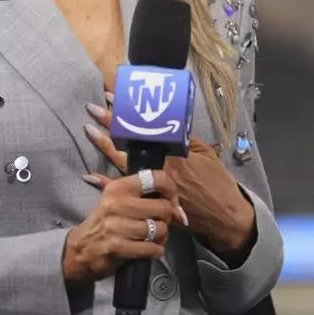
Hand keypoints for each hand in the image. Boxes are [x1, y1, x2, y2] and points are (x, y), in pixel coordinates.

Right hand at [62, 168, 185, 282]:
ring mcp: (116, 226)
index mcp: (118, 187)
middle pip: (164, 207)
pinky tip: (146, 251)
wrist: (81, 250)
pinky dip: (154, 252)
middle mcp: (117, 203)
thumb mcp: (117, 201)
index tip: (168, 201)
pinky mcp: (117, 247)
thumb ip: (147, 198)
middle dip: (166, 219)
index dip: (170, 191)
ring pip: (160, 230)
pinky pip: (152, 249)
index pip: (157, 178)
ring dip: (160, 238)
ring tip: (150, 239)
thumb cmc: (105, 223)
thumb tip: (179, 211)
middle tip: (156, 224)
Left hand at [84, 98, 255, 252]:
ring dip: (105, 147)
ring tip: (90, 131)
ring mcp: (153, 186)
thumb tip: (170, 122)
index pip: (146, 128)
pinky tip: (90, 176)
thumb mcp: (206, 153)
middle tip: (93, 110)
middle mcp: (160, 167)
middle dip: (111, 125)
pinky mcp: (150, 201)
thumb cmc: (217, 182)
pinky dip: (106, 183)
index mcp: (174, 153)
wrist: (223, 215)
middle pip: (130, 143)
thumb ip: (186, 138)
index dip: (131, 115)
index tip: (114, 99)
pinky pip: (125, 190)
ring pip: (124, 164)